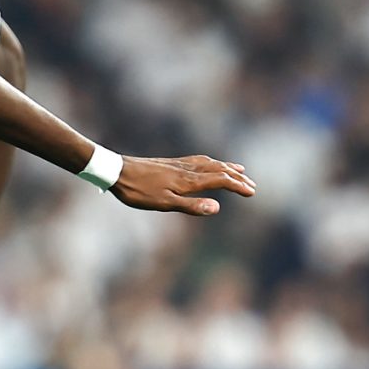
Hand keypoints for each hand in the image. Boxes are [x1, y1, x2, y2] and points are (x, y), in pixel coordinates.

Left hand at [110, 155, 255, 215]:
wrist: (116, 171)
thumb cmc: (139, 192)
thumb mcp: (164, 204)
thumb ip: (191, 206)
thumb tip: (218, 207)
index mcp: (188, 181)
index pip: (220, 181)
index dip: (237, 186)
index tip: (252, 193)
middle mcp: (187, 169)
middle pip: (218, 170)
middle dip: (237, 177)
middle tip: (252, 184)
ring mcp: (179, 164)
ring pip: (209, 163)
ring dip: (226, 167)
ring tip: (239, 170)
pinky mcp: (170, 163)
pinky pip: (198, 160)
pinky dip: (211, 162)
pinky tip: (208, 164)